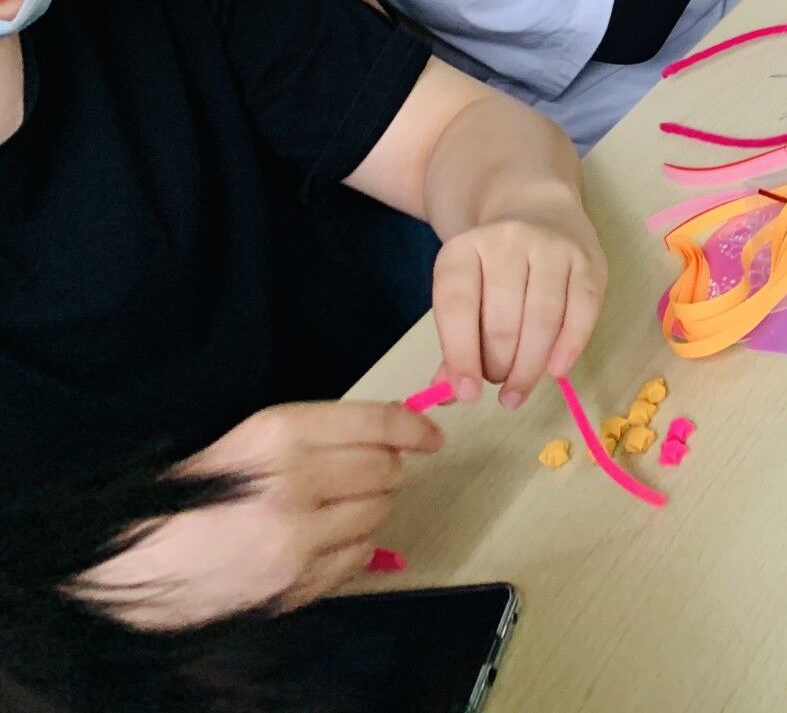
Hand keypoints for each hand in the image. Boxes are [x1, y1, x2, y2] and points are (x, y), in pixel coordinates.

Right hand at [77, 402, 444, 628]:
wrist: (138, 559)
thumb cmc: (195, 494)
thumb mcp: (251, 439)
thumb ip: (320, 433)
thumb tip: (394, 430)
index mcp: (279, 433)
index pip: (377, 423)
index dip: (413, 427)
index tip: (430, 434)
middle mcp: (293, 482)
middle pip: (385, 469)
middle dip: (386, 468)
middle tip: (366, 472)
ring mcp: (295, 537)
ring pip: (378, 513)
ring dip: (370, 507)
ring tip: (335, 507)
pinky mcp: (294, 581)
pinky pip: (358, 557)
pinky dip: (354, 546)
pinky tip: (325, 538)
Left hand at [432, 198, 606, 410]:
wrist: (536, 207)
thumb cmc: (493, 265)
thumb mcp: (465, 289)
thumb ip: (456, 341)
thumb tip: (448, 395)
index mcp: (464, 247)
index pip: (457, 305)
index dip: (460, 354)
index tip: (465, 394)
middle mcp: (508, 241)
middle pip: (502, 319)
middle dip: (498, 366)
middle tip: (497, 385)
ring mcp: (553, 247)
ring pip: (542, 320)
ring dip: (529, 366)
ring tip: (518, 389)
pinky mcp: (590, 260)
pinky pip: (582, 312)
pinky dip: (569, 347)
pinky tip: (555, 371)